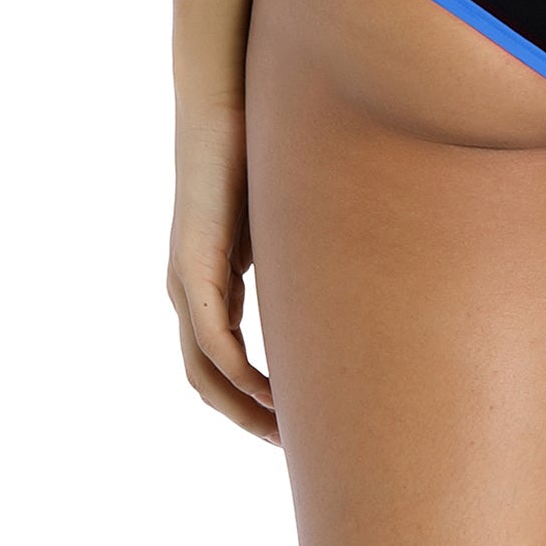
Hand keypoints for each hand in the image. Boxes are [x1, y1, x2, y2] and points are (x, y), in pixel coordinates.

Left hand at [168, 95, 278, 442]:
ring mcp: (185, 281)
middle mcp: (187, 288)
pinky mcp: (193, 268)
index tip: (293, 426)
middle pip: (207, 380)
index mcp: (208, 280)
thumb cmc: (260, 145)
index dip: (253, 399)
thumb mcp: (290, 219)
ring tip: (285, 435)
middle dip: (247, 418)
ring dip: (244, 409)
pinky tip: (273, 397)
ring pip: (205, 372)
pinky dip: (240, 377)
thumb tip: (360, 272)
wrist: (221, 98)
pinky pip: (213, 342)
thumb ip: (308, 253)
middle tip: (291, 447)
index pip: (222, 360)